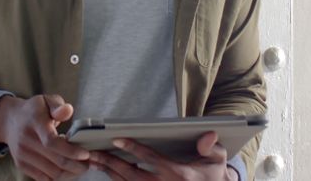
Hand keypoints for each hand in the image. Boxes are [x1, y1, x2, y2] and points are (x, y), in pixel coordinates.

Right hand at [0, 94, 89, 179]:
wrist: (9, 121)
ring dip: (69, 173)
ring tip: (79, 166)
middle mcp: (26, 140)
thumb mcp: (46, 100)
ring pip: (52, 173)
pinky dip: (58, 177)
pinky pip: (44, 178)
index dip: (71, 151)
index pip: (52, 142)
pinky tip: (66, 170)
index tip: (85, 154)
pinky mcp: (22, 165)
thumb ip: (58, 105)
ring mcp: (23, 155)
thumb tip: (67, 111)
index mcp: (34, 122)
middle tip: (88, 163)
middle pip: (56, 161)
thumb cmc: (33, 111)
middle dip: (76, 165)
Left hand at [87, 131, 234, 180]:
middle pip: (131, 175)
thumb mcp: (218, 161)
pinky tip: (106, 171)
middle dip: (110, 163)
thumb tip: (208, 135)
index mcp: (179, 174)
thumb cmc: (212, 176)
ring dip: (109, 172)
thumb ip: (212, 148)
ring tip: (93, 161)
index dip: (133, 148)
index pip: (151, 159)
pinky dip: (117, 180)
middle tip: (92, 153)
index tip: (117, 139)